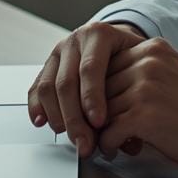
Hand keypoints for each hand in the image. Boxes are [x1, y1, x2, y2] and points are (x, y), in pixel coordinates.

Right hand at [27, 21, 146, 156]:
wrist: (117, 41)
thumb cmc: (130, 55)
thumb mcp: (141, 62)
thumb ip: (136, 92)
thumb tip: (131, 138)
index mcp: (99, 34)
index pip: (90, 68)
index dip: (92, 97)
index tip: (99, 123)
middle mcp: (75, 40)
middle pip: (66, 81)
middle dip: (74, 117)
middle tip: (84, 143)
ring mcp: (58, 52)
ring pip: (48, 86)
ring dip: (56, 116)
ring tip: (70, 136)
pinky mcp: (47, 66)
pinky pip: (36, 88)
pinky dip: (37, 107)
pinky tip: (42, 122)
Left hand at [96, 37, 177, 175]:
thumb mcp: (175, 75)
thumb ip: (146, 75)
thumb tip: (110, 94)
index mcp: (154, 48)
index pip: (107, 65)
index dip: (104, 92)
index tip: (105, 110)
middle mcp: (147, 61)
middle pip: (99, 87)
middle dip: (98, 112)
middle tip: (102, 130)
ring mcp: (144, 87)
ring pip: (100, 111)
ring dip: (102, 131)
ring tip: (111, 143)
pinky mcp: (143, 115)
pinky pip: (107, 132)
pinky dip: (108, 146)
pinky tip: (117, 151)